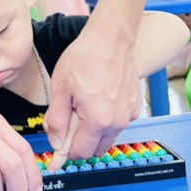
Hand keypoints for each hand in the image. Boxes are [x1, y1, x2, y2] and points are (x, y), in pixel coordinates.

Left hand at [44, 22, 140, 162]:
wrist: (111, 38)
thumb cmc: (85, 58)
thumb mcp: (60, 88)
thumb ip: (57, 120)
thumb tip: (56, 144)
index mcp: (98, 121)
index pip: (80, 153)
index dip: (65, 151)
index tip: (56, 152)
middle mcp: (117, 122)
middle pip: (95, 150)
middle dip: (80, 142)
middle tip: (69, 119)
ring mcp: (128, 115)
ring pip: (107, 137)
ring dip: (93, 131)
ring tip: (83, 105)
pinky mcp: (134, 106)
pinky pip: (117, 123)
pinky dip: (106, 119)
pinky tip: (97, 98)